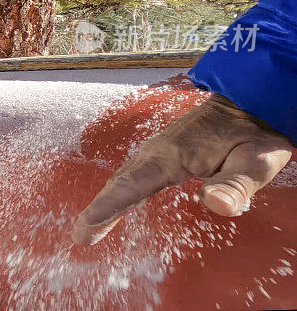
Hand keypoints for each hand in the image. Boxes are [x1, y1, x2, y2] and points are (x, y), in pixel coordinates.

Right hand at [72, 93, 292, 245]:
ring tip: (88, 227)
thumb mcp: (257, 160)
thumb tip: (216, 205)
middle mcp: (157, 152)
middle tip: (80, 236)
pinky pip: (131, 174)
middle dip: (99, 210)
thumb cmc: (253, 133)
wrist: (247, 101)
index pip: (136, 184)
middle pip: (121, 183)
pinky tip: (113, 202)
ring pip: (123, 178)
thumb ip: (237, 185)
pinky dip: (116, 191)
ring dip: (104, 202)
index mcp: (174, 155)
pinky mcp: (160, 153)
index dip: (111, 205)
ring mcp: (156, 151)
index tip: (88, 222)